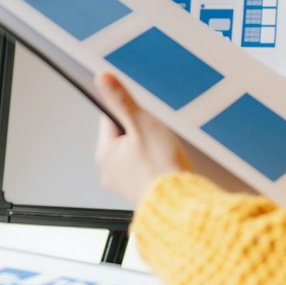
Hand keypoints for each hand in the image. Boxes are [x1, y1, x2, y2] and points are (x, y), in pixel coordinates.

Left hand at [94, 73, 186, 203]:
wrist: (182, 205)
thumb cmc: (162, 167)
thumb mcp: (141, 124)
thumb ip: (122, 100)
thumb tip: (102, 79)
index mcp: (104, 154)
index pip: (110, 118)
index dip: (130, 113)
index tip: (143, 119)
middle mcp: (109, 171)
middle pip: (124, 135)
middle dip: (142, 133)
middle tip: (157, 140)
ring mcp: (123, 184)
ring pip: (135, 152)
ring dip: (149, 149)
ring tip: (162, 155)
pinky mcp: (138, 192)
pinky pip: (144, 169)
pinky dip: (154, 165)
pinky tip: (165, 167)